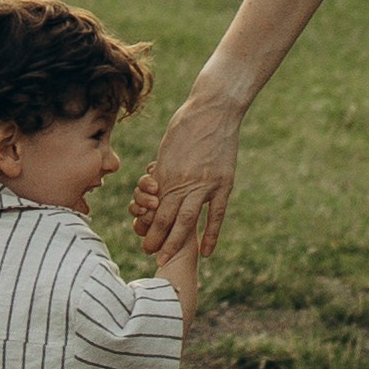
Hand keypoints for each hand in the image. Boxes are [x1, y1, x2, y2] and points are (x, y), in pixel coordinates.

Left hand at [133, 94, 242, 262]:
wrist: (214, 108)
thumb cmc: (187, 123)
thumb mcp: (168, 148)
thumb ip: (165, 171)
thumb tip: (159, 188)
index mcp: (167, 173)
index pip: (154, 208)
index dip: (148, 227)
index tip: (144, 242)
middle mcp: (183, 181)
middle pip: (166, 218)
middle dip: (157, 240)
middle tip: (151, 257)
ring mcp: (205, 184)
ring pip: (187, 220)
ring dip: (176, 242)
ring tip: (169, 259)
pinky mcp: (224, 183)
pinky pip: (216, 214)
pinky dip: (211, 234)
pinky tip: (206, 252)